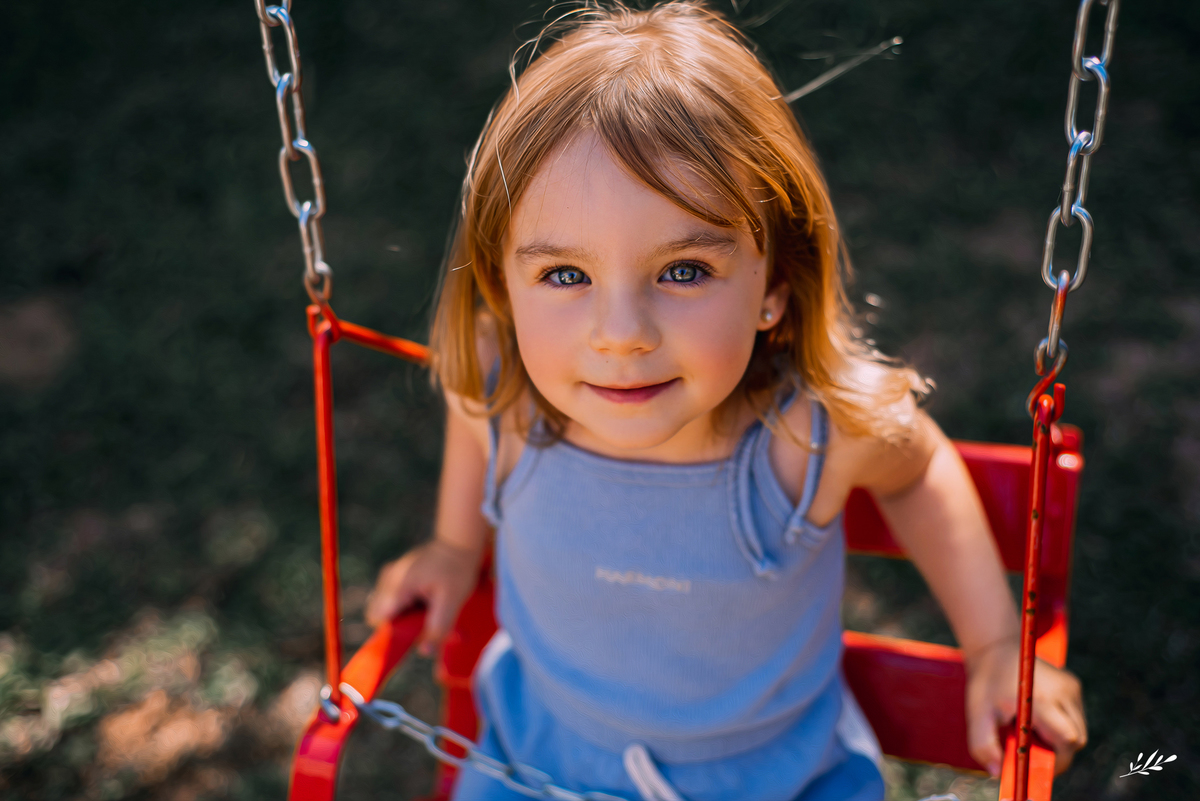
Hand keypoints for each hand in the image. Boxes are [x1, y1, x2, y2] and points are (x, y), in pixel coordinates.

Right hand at [365, 539, 482, 656]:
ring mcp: (389, 576)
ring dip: (405, 616)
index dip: (391, 633)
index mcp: (398, 585)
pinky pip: (392, 600)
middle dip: (400, 625)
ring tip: (428, 606)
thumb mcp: (453, 601)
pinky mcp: (394, 576)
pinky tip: (425, 598)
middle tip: (425, 619)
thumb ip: (438, 627)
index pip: (376, 619)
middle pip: (379, 616)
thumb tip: (424, 652)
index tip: (412, 635)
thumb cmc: (456, 570)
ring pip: (385, 609)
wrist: (458, 544)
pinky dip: (406, 606)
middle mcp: (387, 579)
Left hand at [965, 636, 1087, 777]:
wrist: (995, 649)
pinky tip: (1037, 717)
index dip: (1055, 761)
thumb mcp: (977, 714)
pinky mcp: (1073, 685)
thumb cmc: (986, 683)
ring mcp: (1071, 687)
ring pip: (1078, 731)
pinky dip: (1060, 726)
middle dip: (1056, 753)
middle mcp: (1063, 691)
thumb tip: (997, 773)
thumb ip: (983, 746)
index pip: (1066, 741)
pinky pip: (1075, 718)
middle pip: (1075, 739)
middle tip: (1030, 749)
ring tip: (1030, 728)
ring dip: (1058, 739)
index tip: (1036, 766)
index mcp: (1042, 699)